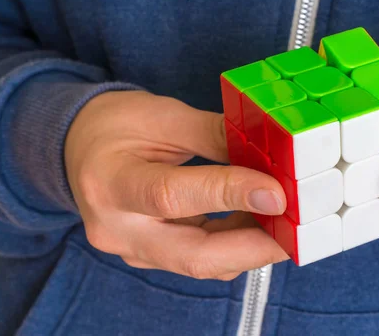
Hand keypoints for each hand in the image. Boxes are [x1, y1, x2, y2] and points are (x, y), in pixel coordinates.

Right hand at [65, 91, 287, 279]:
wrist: (81, 149)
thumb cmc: (116, 125)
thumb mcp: (163, 115)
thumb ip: (216, 135)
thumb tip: (268, 156)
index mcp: (112, 183)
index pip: (173, 196)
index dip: (229, 195)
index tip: (277, 193)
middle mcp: (118, 229)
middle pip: (193, 254)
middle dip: (254, 247)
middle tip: (298, 231)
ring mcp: (134, 249)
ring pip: (202, 263)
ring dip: (251, 247)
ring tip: (288, 224)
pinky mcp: (151, 254)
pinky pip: (200, 258)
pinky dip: (236, 244)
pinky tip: (260, 223)